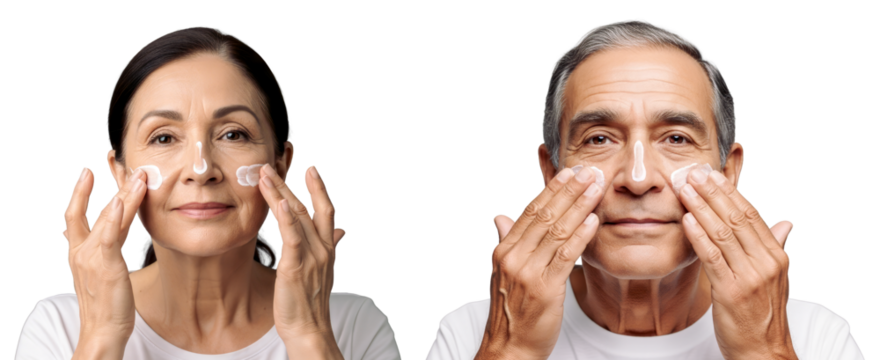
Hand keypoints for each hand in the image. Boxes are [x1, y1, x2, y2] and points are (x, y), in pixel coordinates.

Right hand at [62, 167, 145, 344]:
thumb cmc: (107, 303)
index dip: (80, 192)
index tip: (87, 171)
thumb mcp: (105, 268)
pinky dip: (113, 218)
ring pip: (105, 219)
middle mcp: (81, 251)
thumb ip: (107, 244)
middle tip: (115, 162)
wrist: (102, 330)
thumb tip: (114, 225)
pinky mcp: (106, 265)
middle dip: (102, 185)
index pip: (77, 215)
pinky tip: (120, 201)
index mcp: (79, 252)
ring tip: (135, 175)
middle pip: (89, 211)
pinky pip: (109, 237)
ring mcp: (91, 258)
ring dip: (122, 194)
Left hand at [258, 164, 344, 355]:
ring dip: (279, 194)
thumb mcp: (327, 269)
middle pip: (308, 208)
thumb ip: (333, 246)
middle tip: (274, 165)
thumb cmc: (313, 301)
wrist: (310, 327)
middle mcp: (322, 248)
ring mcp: (310, 256)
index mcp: (329, 247)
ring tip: (264, 177)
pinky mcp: (296, 266)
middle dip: (291, 184)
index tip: (311, 169)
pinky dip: (285, 219)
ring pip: (295, 217)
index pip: (326, 210)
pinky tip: (278, 203)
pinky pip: (291, 237)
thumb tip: (343, 230)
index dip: (319, 188)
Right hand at [479, 166, 603, 359]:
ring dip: (579, 206)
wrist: (509, 347)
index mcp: (503, 250)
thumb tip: (500, 217)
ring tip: (596, 188)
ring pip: (557, 231)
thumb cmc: (511, 312)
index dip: (550, 190)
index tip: (568, 172)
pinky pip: (565, 256)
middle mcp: (513, 257)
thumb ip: (506, 241)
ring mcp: (527, 272)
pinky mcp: (545, 289)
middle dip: (568, 191)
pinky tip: (593, 220)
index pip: (529, 212)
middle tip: (587, 171)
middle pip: (544, 215)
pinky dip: (580, 236)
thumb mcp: (502, 272)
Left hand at [679, 169, 796, 359]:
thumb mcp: (777, 278)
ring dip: (701, 207)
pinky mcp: (731, 291)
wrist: (764, 351)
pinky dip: (698, 235)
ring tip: (684, 189)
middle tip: (693, 173)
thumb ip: (776, 247)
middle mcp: (766, 263)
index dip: (730, 192)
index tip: (712, 174)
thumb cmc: (764, 315)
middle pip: (737, 218)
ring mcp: (750, 277)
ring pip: (723, 233)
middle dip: (713, 193)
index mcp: (777, 256)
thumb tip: (786, 223)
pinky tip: (686, 219)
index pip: (752, 215)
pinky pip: (712, 256)